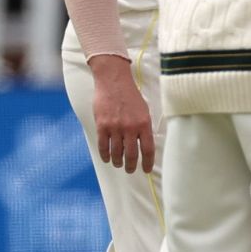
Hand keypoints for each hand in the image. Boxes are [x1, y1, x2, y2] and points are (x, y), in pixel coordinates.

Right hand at [88, 53, 154, 173]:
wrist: (114, 81)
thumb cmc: (131, 95)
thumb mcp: (144, 110)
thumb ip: (145, 126)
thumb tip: (146, 143)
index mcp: (144, 124)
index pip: (148, 149)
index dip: (148, 162)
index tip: (146, 169)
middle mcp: (130, 128)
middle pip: (131, 154)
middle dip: (131, 165)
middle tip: (130, 170)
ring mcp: (115, 127)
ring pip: (116, 152)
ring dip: (118, 161)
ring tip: (119, 164)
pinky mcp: (102, 125)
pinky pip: (103, 146)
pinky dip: (105, 155)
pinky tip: (107, 158)